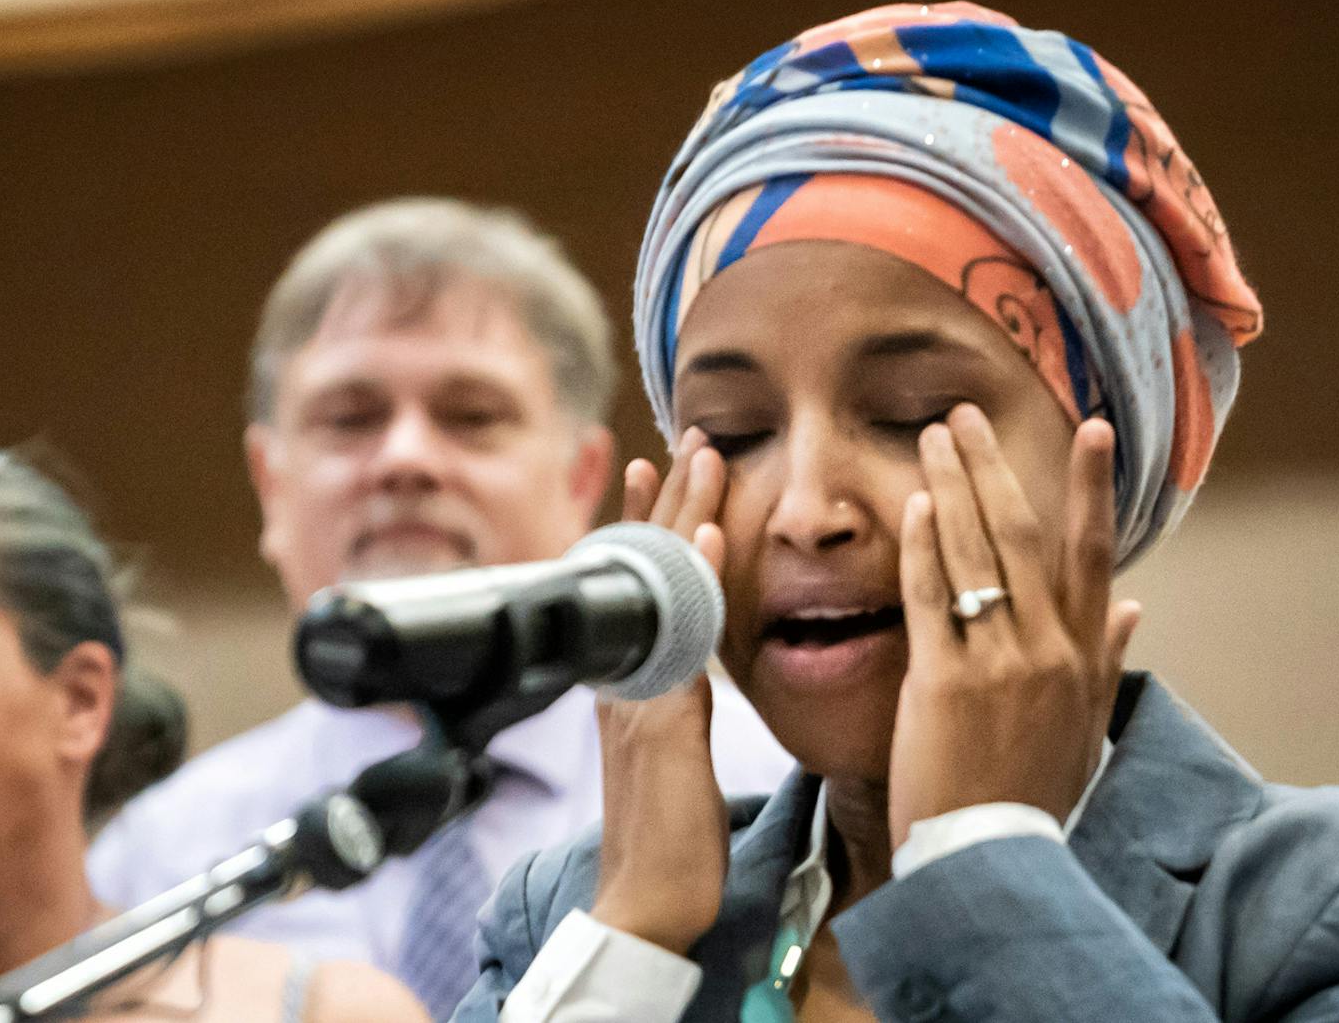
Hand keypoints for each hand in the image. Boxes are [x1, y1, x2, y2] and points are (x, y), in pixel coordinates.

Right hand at [588, 428, 731, 953]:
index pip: (644, 585)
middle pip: (648, 568)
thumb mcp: (674, 760)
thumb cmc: (669, 842)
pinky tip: (709, 536)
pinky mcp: (660, 722)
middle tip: (690, 433)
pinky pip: (679, 634)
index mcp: (635, 687)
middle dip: (668, 496)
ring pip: (661, 587)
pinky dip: (691, 580)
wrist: (645, 906)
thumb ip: (677, 710)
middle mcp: (629, 680)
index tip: (661, 463)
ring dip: (681, 514)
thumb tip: (687, 677)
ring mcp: (640, 696)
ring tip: (702, 453)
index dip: (652, 522)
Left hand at [887, 406, 1140, 849]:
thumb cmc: (1033, 792)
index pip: (1094, 554)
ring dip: (953, 487)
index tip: (1092, 429)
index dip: (1092, 488)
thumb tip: (1136, 608)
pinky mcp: (945, 683)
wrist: (992, 857)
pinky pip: (933, 598)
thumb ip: (1108, 659)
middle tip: (965, 415)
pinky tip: (914, 505)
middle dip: (993, 468)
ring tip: (932, 438)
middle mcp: (1049, 649)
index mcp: (1084, 656)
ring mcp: (998, 663)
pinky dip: (924, 548)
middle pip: (1025, 536)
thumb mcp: (1086, 726)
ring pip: (977, 554)